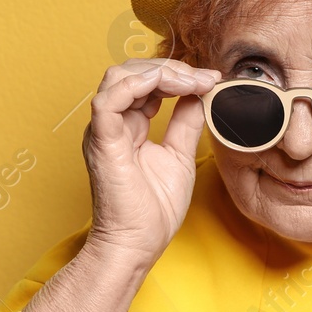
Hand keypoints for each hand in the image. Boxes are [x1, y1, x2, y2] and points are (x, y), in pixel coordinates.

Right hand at [82, 58, 218, 265]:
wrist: (138, 244)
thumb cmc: (154, 210)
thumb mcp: (180, 155)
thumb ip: (186, 123)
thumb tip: (198, 94)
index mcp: (129, 126)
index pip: (147, 82)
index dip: (178, 74)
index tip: (211, 79)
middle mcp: (113, 124)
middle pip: (133, 72)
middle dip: (172, 68)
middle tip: (204, 79)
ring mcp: (104, 131)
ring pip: (119, 77)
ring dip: (158, 72)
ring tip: (189, 82)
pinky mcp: (101, 142)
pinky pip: (107, 100)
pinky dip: (136, 85)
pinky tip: (165, 87)